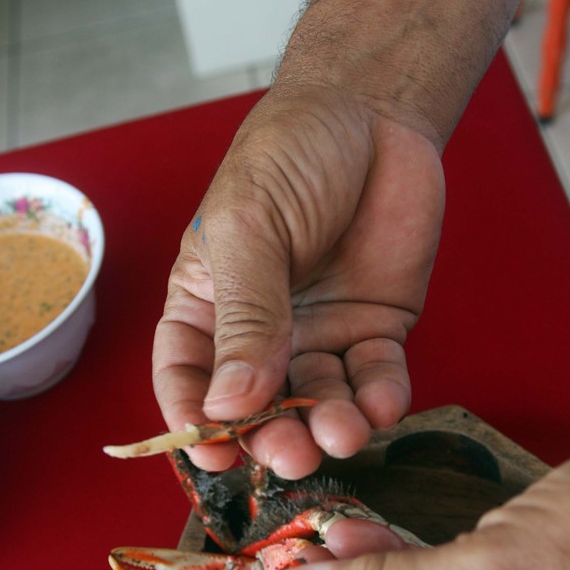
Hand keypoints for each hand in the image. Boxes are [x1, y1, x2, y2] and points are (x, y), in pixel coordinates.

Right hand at [153, 86, 443, 476]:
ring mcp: (318, 336)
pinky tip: (382, 403)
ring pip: (318, 402)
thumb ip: (244, 315)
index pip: (187, 378)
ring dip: (328, 425)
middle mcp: (259, 333)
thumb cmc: (290, 155)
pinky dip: (380, 398)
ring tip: (341, 432)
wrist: (373, 115)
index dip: (194, 421)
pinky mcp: (373, 330)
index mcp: (206, 306)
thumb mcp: (249, 227)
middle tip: (291, 453)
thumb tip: (228, 402)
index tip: (212, 454)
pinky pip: (375, 379)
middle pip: (257, 406)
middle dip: (272, 436)